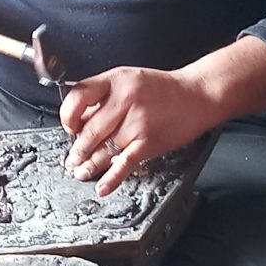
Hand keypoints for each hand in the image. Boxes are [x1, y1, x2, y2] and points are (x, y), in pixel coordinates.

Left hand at [60, 38, 265, 196]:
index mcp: (115, 80)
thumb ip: (105, 96)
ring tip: (81, 172)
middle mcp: (124, 99)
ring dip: (90, 164)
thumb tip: (81, 119)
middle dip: (78, 149)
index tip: (68, 127)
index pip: (79, 97)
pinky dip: (111, 178)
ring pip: (105, 149)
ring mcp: (137, 122)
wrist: (198, 95)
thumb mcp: (129, 79)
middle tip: (72, 159)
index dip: (68, 115)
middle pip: (89, 129)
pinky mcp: (149, 141)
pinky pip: (124, 163)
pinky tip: (102, 185)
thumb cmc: (163, 89)